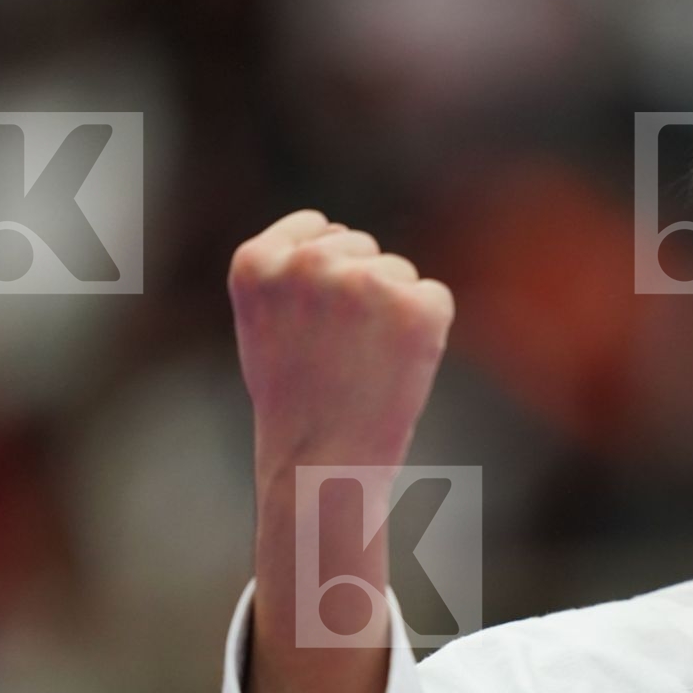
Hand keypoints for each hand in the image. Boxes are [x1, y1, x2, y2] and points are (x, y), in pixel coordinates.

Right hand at [228, 208, 454, 471]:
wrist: (324, 464)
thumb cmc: (295, 403)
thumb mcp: (266, 323)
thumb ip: (289, 272)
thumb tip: (335, 230)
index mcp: (258, 263)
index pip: (316, 227)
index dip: (325, 275)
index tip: (316, 322)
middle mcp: (309, 263)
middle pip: (361, 248)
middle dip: (360, 293)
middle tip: (341, 355)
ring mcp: (365, 282)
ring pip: (398, 273)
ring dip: (392, 313)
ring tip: (364, 366)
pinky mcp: (417, 306)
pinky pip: (434, 299)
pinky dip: (426, 333)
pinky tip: (395, 369)